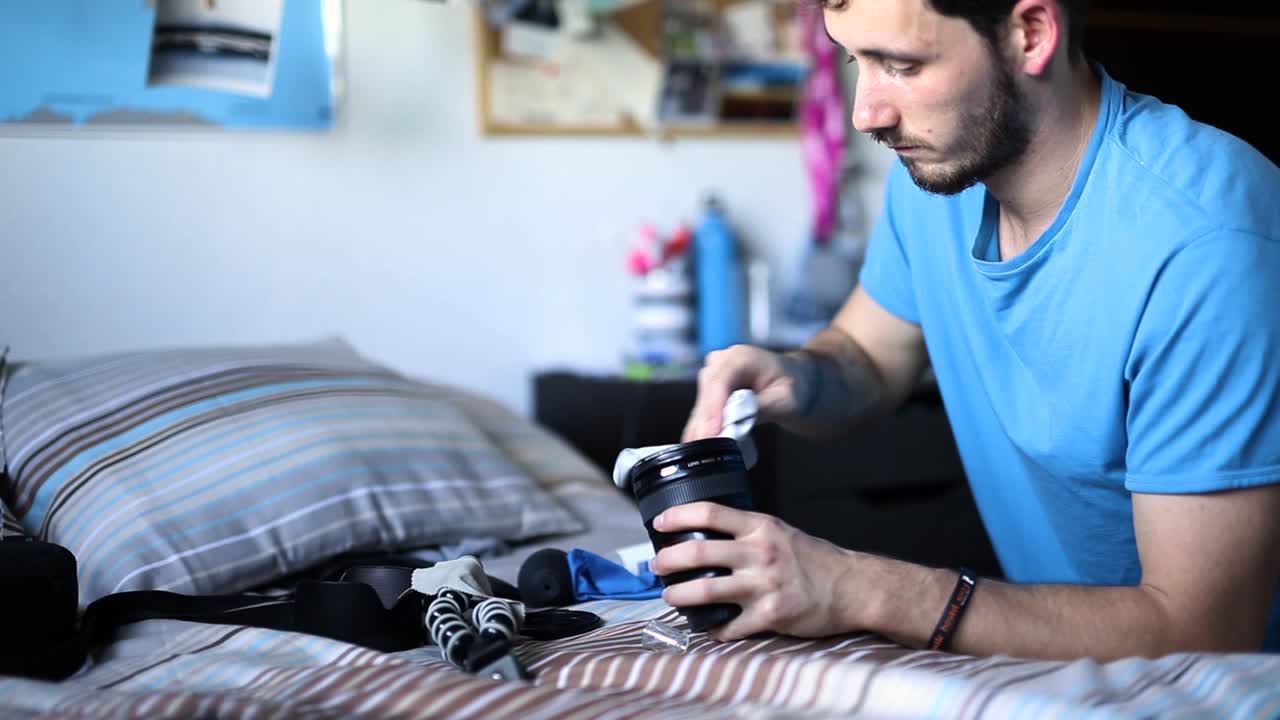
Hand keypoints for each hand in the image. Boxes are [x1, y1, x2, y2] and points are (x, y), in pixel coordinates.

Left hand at [649, 501, 859, 640]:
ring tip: (669, 596)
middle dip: (667, 561)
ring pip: (705, 592)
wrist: (851, 587)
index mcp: (760, 527)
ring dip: (678, 596)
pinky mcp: (770, 616)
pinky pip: (729, 626)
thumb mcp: (779, 531)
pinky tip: (706, 627)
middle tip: (657, 566)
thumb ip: (747, 531)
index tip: (659, 524)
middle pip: (698, 553)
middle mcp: (759, 553)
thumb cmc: (813, 559)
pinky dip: (712, 629)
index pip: (709, 513)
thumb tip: (706, 532)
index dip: (677, 517)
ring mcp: (764, 586)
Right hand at [682, 345, 803, 441]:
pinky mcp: (710, 390)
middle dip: (706, 423)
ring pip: (700, 405)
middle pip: (706, 395)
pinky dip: (702, 428)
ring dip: (702, 429)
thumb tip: (736, 421)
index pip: (720, 382)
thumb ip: (762, 407)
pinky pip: (702, 411)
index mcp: (741, 357)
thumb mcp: (786, 398)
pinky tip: (701, 445)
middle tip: (710, 449)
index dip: (713, 408)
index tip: (713, 432)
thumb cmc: (794, 386)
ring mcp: (713, 375)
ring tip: (706, 452)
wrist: (795, 381)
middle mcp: (721, 362)